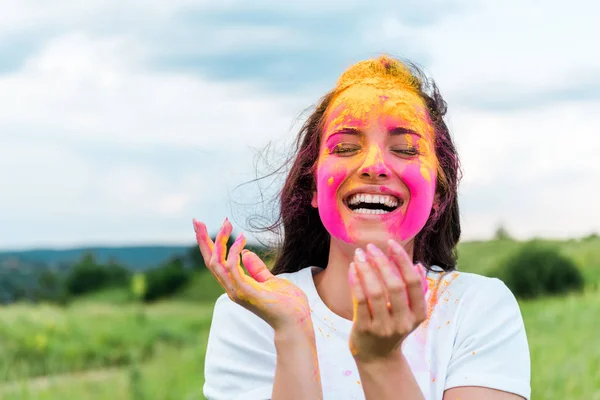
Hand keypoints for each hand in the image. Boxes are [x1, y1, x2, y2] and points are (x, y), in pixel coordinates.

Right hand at [193, 217, 311, 331]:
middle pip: (209, 261)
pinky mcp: (245, 292)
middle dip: (202, 240)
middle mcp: (232, 288)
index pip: (216, 262)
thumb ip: (257, 269)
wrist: (296, 323)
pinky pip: (232, 268)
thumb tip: (246, 253)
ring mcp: (236, 291)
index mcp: (236, 285)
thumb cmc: (286, 304)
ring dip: (219, 241)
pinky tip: (242, 239)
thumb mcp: (271, 281)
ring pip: (217, 263)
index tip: (204, 226)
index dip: (209, 245)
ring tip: (227, 223)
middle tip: (196, 220)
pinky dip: (234, 252)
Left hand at [348, 239, 427, 362]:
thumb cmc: (393, 326)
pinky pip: (359, 301)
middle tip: (370, 247)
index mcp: (418, 314)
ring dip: (366, 269)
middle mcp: (403, 322)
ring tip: (359, 255)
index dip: (402, 261)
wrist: (378, 358)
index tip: (391, 244)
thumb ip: (415, 291)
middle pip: (394, 286)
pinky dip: (356, 282)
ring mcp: (383, 327)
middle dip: (381, 262)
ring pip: (375, 292)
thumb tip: (418, 266)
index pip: (413, 283)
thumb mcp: (409, 312)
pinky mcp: (365, 329)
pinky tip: (353, 268)